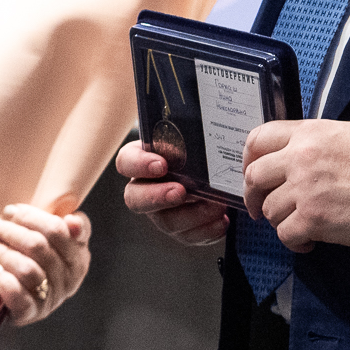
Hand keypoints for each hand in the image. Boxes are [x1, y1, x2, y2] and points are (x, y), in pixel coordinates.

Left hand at [0, 204, 91, 324]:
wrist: (23, 299)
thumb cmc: (39, 260)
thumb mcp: (57, 242)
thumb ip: (67, 226)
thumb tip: (72, 219)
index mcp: (79, 257)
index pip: (58, 230)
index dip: (32, 217)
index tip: (11, 210)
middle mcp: (69, 280)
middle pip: (39, 247)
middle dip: (12, 231)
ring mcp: (51, 298)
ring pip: (28, 270)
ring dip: (5, 253)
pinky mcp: (31, 314)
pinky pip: (20, 298)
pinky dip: (6, 283)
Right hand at [116, 138, 231, 246]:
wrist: (224, 171)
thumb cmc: (203, 148)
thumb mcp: (195, 135)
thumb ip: (190, 129)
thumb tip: (200, 113)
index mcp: (143, 159)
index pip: (126, 162)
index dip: (139, 165)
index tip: (162, 164)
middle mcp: (146, 187)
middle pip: (135, 199)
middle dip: (157, 197)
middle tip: (180, 191)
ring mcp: (162, 212)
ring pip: (165, 221)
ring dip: (191, 215)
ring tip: (216, 204)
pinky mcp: (182, 230)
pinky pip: (188, 236)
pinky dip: (206, 230)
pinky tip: (222, 220)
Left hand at [243, 119, 349, 251]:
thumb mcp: (346, 135)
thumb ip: (313, 144)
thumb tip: (291, 160)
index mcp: (308, 133)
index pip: (257, 139)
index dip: (247, 159)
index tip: (253, 175)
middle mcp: (300, 157)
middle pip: (254, 177)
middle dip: (254, 196)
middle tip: (263, 208)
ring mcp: (305, 189)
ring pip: (269, 209)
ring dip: (281, 220)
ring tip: (304, 225)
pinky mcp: (315, 219)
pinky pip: (285, 234)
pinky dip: (295, 241)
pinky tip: (310, 241)